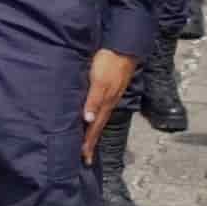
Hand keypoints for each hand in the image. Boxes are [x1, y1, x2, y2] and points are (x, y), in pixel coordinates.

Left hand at [81, 48, 136, 163]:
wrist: (123, 47)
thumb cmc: (109, 62)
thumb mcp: (99, 81)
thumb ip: (93, 100)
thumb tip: (88, 120)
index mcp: (104, 103)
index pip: (94, 128)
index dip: (88, 142)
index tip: (83, 158)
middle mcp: (108, 102)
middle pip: (97, 127)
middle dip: (90, 142)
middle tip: (84, 158)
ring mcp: (110, 96)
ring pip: (100, 118)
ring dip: (93, 132)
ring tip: (87, 143)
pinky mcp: (110, 89)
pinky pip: (101, 108)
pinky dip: (96, 118)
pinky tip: (92, 118)